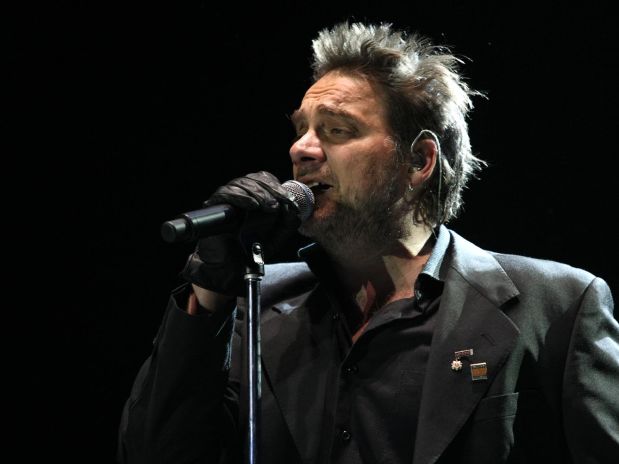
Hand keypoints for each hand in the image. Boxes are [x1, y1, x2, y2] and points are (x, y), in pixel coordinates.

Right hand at [179, 171, 300, 296]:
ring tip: (268, 206)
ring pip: (241, 183)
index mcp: (255, 198)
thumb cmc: (251, 251)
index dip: (277, 187)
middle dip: (270, 190)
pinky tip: (252, 205)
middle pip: (254, 178)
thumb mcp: (276, 237)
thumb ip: (287, 224)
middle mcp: (240, 195)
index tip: (289, 200)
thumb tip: (294, 210)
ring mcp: (226, 199)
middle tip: (279, 204)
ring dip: (258, 193)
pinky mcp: (213, 206)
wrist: (231, 267)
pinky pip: (225, 193)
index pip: (265, 180)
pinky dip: (241, 197)